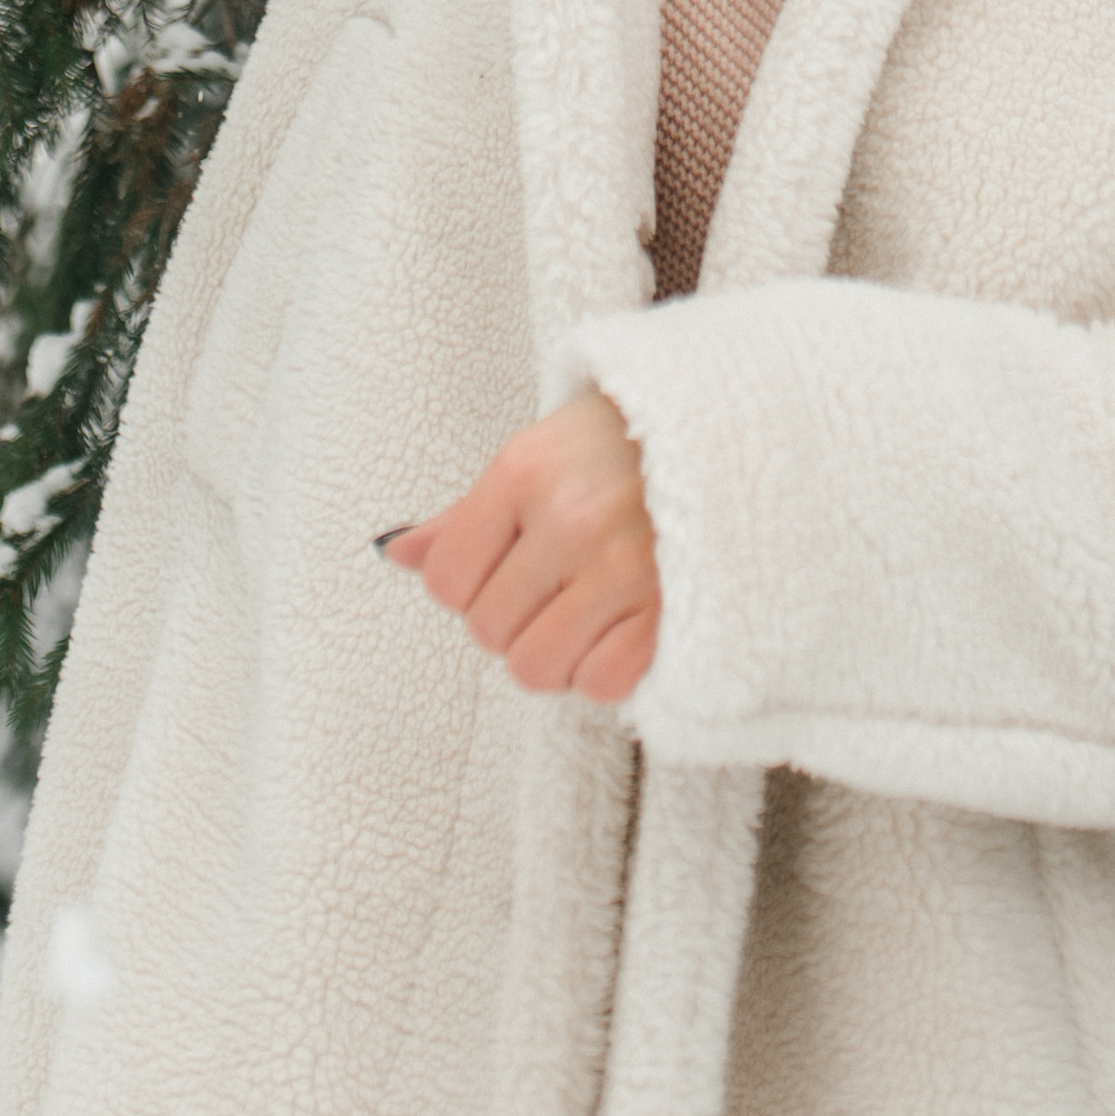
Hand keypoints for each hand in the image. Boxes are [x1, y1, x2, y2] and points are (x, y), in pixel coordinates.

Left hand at [383, 389, 660, 702]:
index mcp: (522, 472)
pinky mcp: (668, 612)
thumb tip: (395, 555)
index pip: (447, 581)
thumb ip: (464, 518)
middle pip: (488, 631)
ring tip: (586, 607)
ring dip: (555, 650)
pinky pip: (600, 684)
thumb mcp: (533, 458)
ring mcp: (622, 567)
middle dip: (515, 618)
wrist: (720, 431)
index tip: (508, 565)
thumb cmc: (615, 447)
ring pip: (536, 667)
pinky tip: (620, 625)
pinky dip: (605, 668)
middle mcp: (568, 519)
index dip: (470, 587)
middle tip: (558, 582)